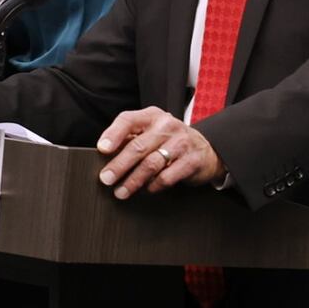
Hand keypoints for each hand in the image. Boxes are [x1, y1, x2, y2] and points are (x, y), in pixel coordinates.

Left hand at [95, 106, 222, 199]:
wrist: (207, 149)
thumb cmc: (169, 141)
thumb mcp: (151, 132)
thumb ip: (130, 138)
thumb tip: (105, 153)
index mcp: (152, 116)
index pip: (128, 120)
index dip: (113, 134)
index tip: (102, 149)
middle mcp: (167, 126)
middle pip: (138, 146)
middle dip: (119, 165)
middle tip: (106, 179)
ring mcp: (181, 142)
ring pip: (151, 164)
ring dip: (133, 181)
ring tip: (121, 191)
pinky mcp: (192, 160)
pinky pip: (167, 177)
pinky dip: (154, 185)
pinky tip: (146, 190)